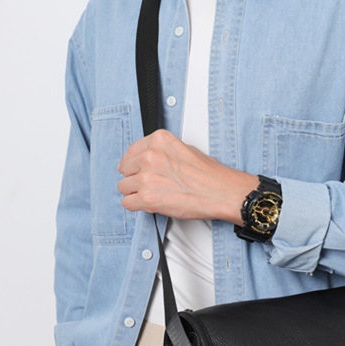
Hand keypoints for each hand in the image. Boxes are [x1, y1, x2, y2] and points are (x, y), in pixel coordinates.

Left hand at [117, 129, 259, 225]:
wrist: (221, 192)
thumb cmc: (209, 174)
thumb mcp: (185, 148)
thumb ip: (162, 151)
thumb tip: (148, 158)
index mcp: (158, 140)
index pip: (131, 151)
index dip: (134, 163)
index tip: (136, 169)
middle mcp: (150, 156)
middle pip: (126, 169)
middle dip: (134, 177)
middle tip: (148, 184)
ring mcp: (147, 177)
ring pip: (124, 186)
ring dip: (135, 192)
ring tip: (151, 195)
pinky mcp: (147, 198)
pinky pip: (127, 203)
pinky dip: (136, 205)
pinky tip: (148, 204)